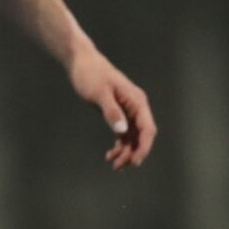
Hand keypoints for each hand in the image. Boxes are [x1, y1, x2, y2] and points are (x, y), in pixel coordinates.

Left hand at [67, 47, 156, 170]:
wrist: (81, 62)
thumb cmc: (90, 74)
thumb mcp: (99, 93)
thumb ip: (111, 112)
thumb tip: (122, 131)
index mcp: (136, 101)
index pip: (147, 129)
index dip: (144, 147)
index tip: (135, 161)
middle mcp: (136, 107)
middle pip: (142, 136)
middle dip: (134, 153)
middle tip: (120, 166)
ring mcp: (128, 111)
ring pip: (133, 138)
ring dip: (126, 152)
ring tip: (114, 165)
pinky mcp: (118, 113)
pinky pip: (124, 134)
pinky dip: (119, 146)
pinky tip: (110, 155)